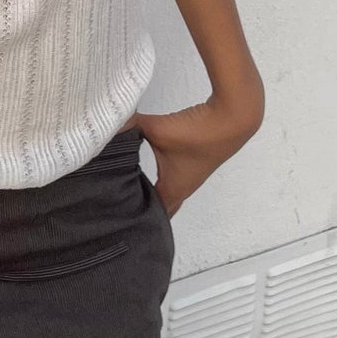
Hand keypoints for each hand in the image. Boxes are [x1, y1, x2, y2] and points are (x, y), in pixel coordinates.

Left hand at [129, 79, 264, 219]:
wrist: (231, 119)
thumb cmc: (195, 132)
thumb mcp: (156, 128)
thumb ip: (129, 126)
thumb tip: (105, 124)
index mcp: (172, 190)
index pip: (153, 215)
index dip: (136, 217)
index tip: (118, 218)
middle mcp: (183, 187)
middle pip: (164, 208)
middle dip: (145, 210)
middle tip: (124, 209)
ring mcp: (192, 175)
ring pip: (172, 192)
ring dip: (156, 193)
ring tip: (133, 191)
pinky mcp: (197, 160)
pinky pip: (178, 176)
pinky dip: (166, 177)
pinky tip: (155, 167)